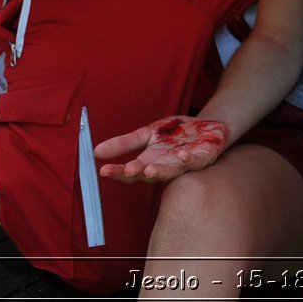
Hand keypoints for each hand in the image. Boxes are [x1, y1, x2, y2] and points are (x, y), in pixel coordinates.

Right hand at [95, 115, 229, 182]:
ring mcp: (185, 165)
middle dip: (138, 173)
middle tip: (128, 170)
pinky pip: (196, 162)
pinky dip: (189, 160)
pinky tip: (181, 155)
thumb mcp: (147, 133)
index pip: (131, 172)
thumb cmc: (176, 133)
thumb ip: (125, 143)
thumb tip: (95, 151)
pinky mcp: (203, 158)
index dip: (118, 172)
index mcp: (150, 162)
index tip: (103, 170)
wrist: (207, 126)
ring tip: (149, 169)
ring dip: (160, 172)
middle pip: (149, 175)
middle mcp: (166, 167)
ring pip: (171, 172)